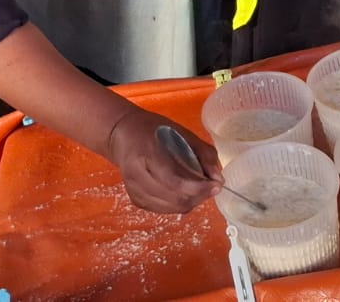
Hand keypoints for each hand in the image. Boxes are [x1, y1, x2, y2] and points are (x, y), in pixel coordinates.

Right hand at [106, 107, 220, 213]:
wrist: (122, 134)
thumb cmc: (154, 130)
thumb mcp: (182, 133)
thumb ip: (203, 154)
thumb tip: (218, 179)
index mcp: (147, 154)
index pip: (175, 181)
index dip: (198, 188)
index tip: (216, 185)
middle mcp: (136, 175)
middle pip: (174, 199)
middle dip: (198, 197)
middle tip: (210, 188)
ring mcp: (133, 190)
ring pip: (170, 208)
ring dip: (190, 202)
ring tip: (199, 189)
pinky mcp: (134, 199)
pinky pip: (162, 210)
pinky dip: (177, 205)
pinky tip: (183, 193)